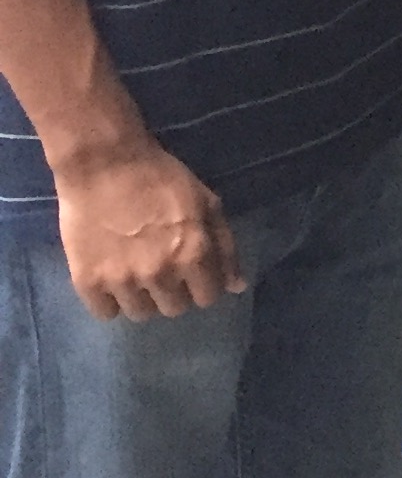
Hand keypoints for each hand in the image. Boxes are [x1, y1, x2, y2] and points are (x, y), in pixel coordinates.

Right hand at [55, 139, 241, 320]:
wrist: (105, 164)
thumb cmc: (162, 178)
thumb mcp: (207, 203)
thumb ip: (225, 247)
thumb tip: (237, 287)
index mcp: (194, 254)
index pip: (207, 297)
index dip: (203, 286)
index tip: (192, 273)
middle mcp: (160, 273)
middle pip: (174, 309)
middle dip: (174, 292)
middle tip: (162, 270)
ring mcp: (122, 280)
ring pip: (140, 314)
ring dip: (143, 298)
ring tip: (136, 273)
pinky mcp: (88, 281)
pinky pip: (105, 312)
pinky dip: (110, 301)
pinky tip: (112, 279)